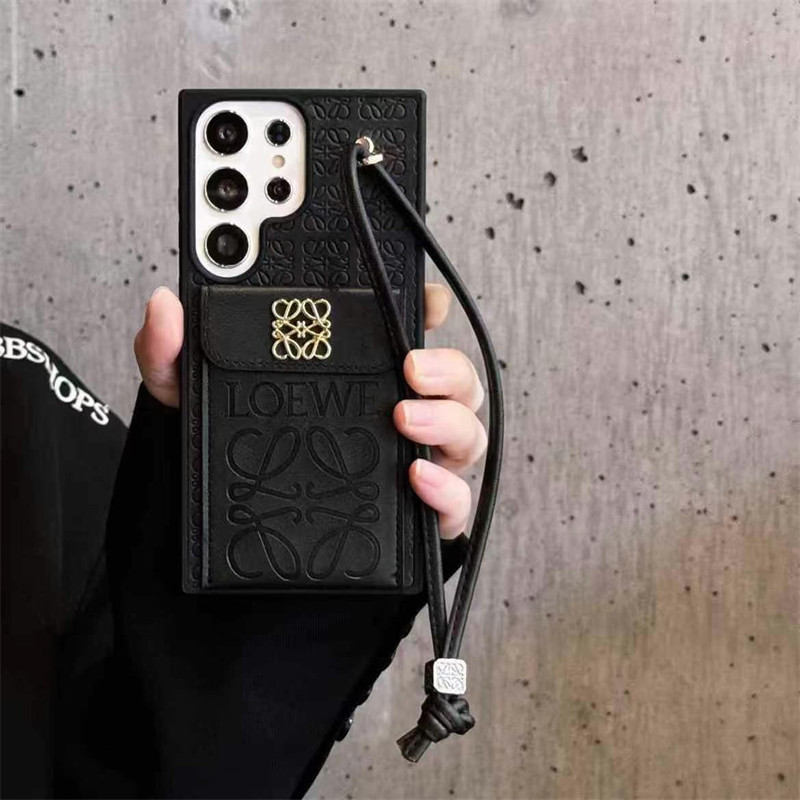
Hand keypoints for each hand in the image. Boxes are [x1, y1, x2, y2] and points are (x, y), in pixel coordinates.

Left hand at [134, 284, 484, 538]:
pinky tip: (417, 478)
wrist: (243, 545)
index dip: (426, 308)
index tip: (424, 300)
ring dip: (449, 419)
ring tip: (405, 419)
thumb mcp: (194, 404)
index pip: (410, 330)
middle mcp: (397, 412)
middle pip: (454, 378)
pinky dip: (447, 489)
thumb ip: (172, 356)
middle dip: (446, 366)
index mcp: (359, 375)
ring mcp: (414, 461)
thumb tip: (165, 306)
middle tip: (409, 366)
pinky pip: (455, 501)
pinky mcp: (418, 516)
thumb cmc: (239, 462)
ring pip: (466, 430)